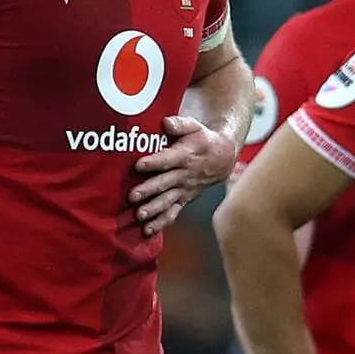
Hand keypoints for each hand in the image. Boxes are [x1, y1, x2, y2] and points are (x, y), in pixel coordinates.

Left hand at [131, 112, 238, 234]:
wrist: (222, 158)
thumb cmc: (202, 139)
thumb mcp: (194, 126)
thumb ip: (180, 124)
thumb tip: (166, 123)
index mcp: (185, 155)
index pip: (168, 159)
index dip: (154, 162)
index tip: (139, 165)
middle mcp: (184, 175)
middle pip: (165, 183)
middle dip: (149, 190)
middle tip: (132, 196)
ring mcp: (184, 189)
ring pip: (167, 201)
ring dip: (153, 209)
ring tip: (140, 215)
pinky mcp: (183, 199)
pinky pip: (173, 213)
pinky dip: (161, 222)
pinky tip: (148, 230)